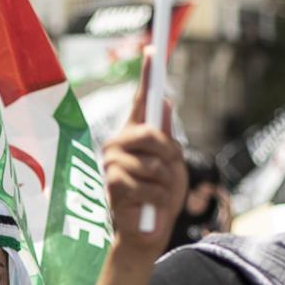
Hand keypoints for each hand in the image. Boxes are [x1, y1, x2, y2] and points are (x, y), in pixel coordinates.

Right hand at [103, 48, 185, 263]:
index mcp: (134, 137)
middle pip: (151, 134)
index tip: (152, 50)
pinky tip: (148, 207)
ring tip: (156, 195)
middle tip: (169, 172)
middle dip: (169, 155)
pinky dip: (158, 199)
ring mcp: (112, 164)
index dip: (147, 76)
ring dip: (165, 183)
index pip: (140, 102)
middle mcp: (118, 145)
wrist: (145, 235)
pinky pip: (149, 183)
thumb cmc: (159, 200)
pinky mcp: (112, 184)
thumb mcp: (172, 166)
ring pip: (154, 163)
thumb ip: (166, 139)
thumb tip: (166, 103)